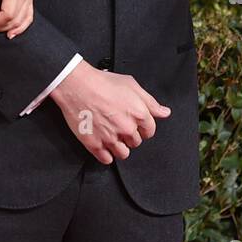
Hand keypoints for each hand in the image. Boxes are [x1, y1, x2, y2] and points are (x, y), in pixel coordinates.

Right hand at [49, 61, 170, 163]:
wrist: (77, 85)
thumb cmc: (103, 82)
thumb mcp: (132, 85)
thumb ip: (150, 102)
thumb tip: (165, 112)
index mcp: (139, 114)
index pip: (149, 131)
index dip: (142, 127)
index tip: (134, 124)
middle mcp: (127, 129)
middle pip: (136, 142)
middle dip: (129, 136)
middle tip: (118, 125)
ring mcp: (110, 138)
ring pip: (123, 154)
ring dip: (119, 147)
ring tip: (111, 136)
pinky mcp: (95, 145)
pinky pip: (106, 159)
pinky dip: (106, 155)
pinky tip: (103, 144)